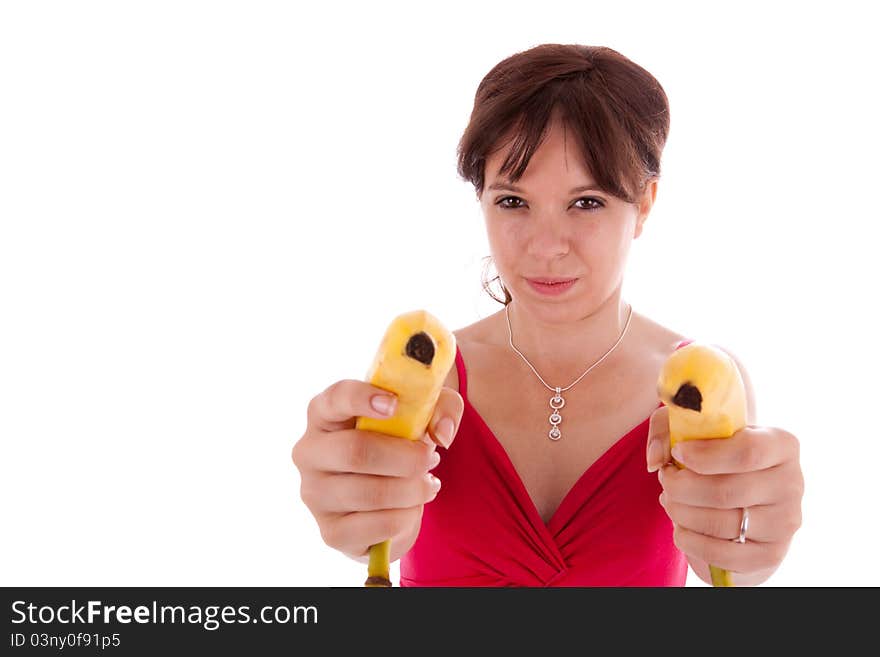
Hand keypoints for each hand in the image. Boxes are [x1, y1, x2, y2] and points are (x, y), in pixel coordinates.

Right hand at [291, 379, 463, 563]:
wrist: (387, 498)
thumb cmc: (399, 442)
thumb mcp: (424, 414)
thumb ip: (441, 408)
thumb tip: (441, 433)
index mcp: (324, 413)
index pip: (335, 398)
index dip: (362, 398)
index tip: (394, 404)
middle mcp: (309, 452)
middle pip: (356, 452)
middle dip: (405, 458)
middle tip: (432, 458)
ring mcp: (314, 494)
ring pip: (371, 492)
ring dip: (412, 489)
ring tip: (427, 483)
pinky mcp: (331, 532)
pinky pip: (379, 526)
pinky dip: (407, 516)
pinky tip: (412, 507)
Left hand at [647, 406, 803, 584]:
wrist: (741, 493)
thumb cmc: (714, 452)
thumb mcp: (692, 426)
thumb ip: (667, 428)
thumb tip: (656, 460)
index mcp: (782, 445)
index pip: (748, 451)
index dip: (705, 455)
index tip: (678, 453)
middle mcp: (791, 484)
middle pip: (726, 491)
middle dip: (682, 487)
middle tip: (666, 480)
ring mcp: (785, 523)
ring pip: (721, 523)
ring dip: (681, 512)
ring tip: (670, 501)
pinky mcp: (770, 554)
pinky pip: (722, 554)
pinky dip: (690, 542)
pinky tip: (680, 527)